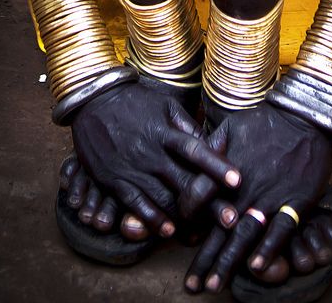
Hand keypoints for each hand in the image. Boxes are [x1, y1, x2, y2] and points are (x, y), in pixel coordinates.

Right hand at [71, 79, 240, 237]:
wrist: (94, 101)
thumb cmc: (135, 101)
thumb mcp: (164, 104)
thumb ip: (187, 125)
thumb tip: (211, 142)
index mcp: (165, 132)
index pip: (195, 150)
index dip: (216, 166)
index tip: (237, 180)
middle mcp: (151, 153)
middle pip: (183, 182)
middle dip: (208, 203)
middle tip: (231, 220)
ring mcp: (132, 168)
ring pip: (162, 198)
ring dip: (183, 216)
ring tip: (203, 231)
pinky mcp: (114, 180)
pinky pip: (135, 204)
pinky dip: (152, 219)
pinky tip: (168, 230)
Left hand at [180, 103, 331, 292]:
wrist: (303, 116)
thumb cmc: (265, 121)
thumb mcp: (230, 126)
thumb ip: (210, 147)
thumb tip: (189, 160)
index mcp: (225, 169)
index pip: (197, 199)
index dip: (186, 219)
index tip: (181, 237)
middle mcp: (244, 187)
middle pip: (218, 229)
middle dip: (204, 259)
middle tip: (191, 286)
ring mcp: (269, 196)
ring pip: (245, 235)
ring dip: (229, 262)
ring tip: (215, 285)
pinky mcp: (294, 201)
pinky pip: (280, 230)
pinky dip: (267, 250)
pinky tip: (255, 267)